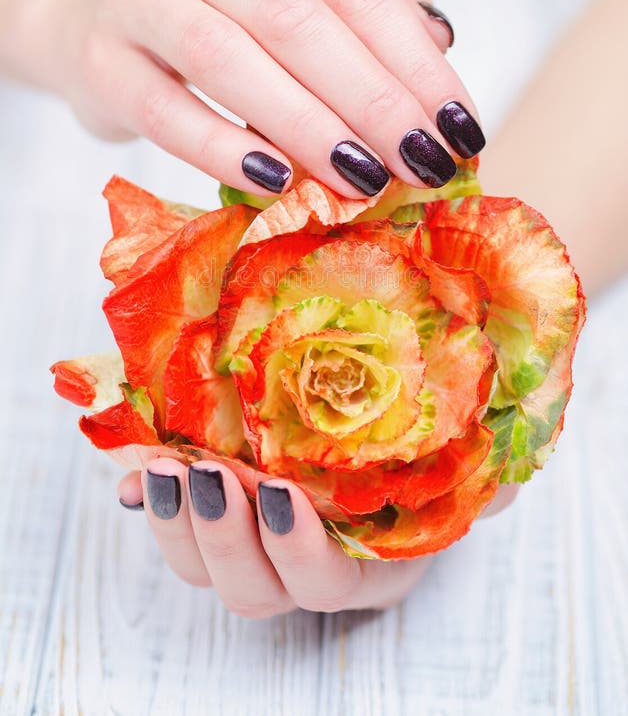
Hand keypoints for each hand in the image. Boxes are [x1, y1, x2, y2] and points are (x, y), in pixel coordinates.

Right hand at [42, 0, 482, 198]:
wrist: (92, 4)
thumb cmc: (216, 7)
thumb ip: (365, 5)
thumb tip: (442, 40)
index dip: (415, 63)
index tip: (461, 128)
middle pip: (300, 23)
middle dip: (374, 102)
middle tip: (424, 163)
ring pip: (232, 62)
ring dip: (308, 128)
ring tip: (364, 180)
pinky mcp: (101, 61)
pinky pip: (169, 113)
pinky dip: (225, 152)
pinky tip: (276, 185)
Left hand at [117, 459, 516, 617]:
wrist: (381, 431)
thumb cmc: (425, 457)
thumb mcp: (460, 468)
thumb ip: (484, 484)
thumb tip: (501, 487)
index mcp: (367, 566)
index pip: (327, 584)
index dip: (300, 552)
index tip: (284, 494)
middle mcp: (305, 570)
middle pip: (253, 589)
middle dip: (226, 538)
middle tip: (210, 476)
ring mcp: (255, 545)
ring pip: (205, 567)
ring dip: (178, 523)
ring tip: (166, 469)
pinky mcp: (218, 513)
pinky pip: (176, 527)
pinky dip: (151, 501)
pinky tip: (136, 474)